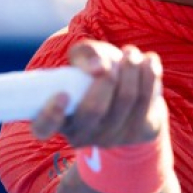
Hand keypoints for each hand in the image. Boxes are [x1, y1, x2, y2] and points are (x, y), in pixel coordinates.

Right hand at [30, 40, 166, 146]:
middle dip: (106, 77)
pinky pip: (146, 100)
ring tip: (130, 54)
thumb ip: (86, 54)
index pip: (43, 128)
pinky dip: (149, 74)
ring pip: (125, 99)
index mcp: (59, 119)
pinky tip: (149, 60)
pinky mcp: (140, 133)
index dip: (50, 115)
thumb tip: (98, 67)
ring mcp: (112, 138)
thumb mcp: (85, 59)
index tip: (62, 94)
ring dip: (130, 69)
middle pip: (94, 109)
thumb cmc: (96, 74)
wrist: (130, 94)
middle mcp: (82, 135)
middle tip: (110, 61)